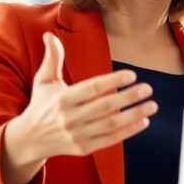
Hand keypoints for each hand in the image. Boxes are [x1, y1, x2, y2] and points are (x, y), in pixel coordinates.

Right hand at [1, 32, 156, 183]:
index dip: (113, 81)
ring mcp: (78, 135)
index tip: (132, 75)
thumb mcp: (43, 80)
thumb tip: (49, 35)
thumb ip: (52, 58)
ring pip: (111, 124)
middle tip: (148, 88)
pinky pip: (111, 140)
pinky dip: (128, 131)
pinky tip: (143, 122)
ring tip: (152, 105)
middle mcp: (70, 118)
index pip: (93, 89)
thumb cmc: (41, 105)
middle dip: (129, 97)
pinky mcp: (84, 148)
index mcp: (63, 99)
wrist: (30, 139)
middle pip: (106, 106)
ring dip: (134, 115)